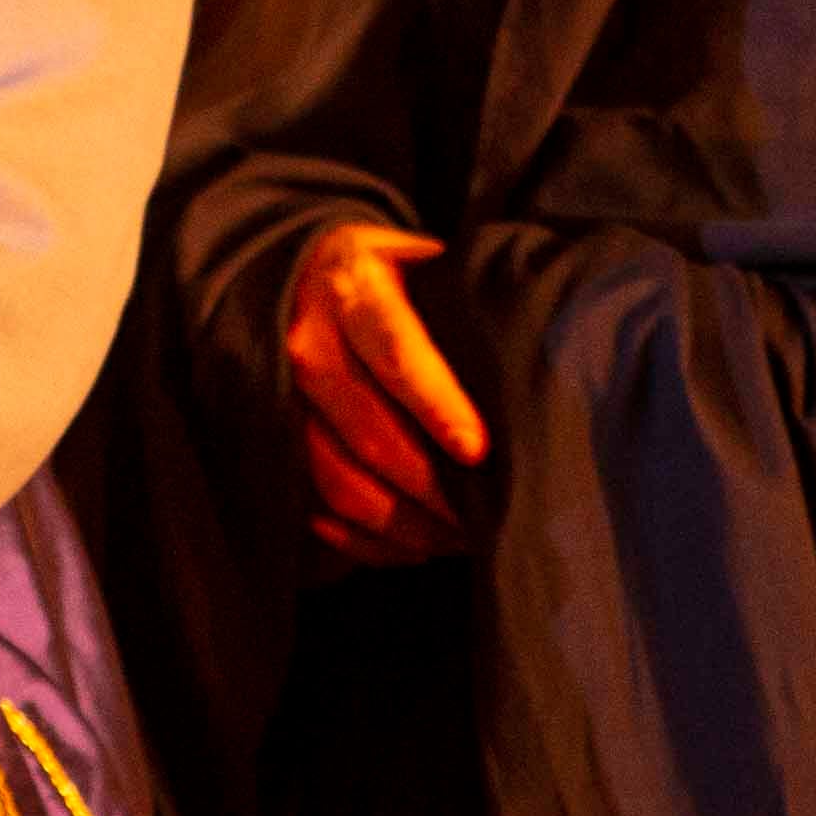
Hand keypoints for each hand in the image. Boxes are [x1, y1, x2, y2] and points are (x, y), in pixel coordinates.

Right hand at [283, 222, 486, 568]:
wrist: (307, 273)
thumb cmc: (396, 278)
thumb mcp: (426, 268)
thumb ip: (466, 306)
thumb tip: (541, 360)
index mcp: (356, 290)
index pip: (399, 354)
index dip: (439, 407)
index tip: (479, 451)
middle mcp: (310, 342)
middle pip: (371, 433)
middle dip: (434, 487)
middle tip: (490, 519)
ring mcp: (284, 397)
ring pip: (340, 479)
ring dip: (405, 523)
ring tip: (461, 540)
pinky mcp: (274, 441)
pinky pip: (317, 506)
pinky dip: (368, 541)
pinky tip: (418, 547)